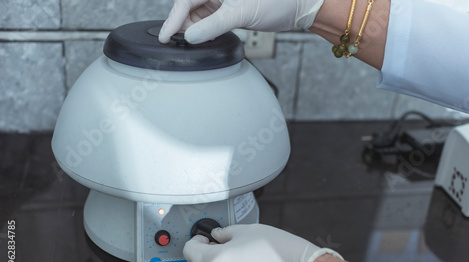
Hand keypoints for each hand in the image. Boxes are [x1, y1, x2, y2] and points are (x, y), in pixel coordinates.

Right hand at [159, 0, 324, 43]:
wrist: (297, 7)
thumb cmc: (276, 1)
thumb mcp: (240, 14)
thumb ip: (214, 26)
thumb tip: (191, 37)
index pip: (185, 1)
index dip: (173, 20)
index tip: (165, 37)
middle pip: (188, 8)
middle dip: (183, 25)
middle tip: (179, 43)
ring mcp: (221, 0)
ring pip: (197, 15)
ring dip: (194, 29)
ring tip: (195, 42)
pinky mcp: (228, 9)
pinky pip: (209, 20)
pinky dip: (205, 30)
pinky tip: (206, 39)